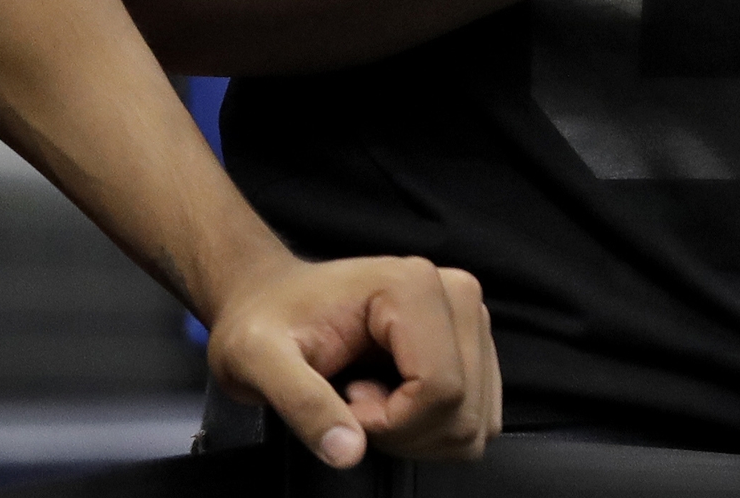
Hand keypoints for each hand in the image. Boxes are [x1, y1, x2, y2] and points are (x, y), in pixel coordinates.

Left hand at [205, 254, 498, 466]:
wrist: (269, 300)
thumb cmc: (264, 322)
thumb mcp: (261, 363)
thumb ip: (304, 405)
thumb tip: (347, 452)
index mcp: (413, 287)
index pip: (440, 388)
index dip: (389, 422)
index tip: (346, 404)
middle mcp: (456, 293)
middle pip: (464, 406)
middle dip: (405, 429)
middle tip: (354, 403)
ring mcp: (469, 315)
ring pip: (477, 416)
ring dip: (420, 430)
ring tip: (370, 398)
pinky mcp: (472, 338)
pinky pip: (478, 411)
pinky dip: (434, 425)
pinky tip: (393, 399)